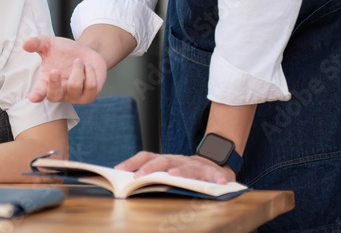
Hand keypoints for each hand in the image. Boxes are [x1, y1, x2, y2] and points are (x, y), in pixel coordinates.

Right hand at [22, 36, 107, 103]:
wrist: (86, 53)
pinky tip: (88, 68)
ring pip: (75, 86)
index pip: (38, 92)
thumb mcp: (49, 44)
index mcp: (46, 83)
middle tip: (55, 70)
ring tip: (78, 61)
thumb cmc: (64, 52)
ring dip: (78, 68)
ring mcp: (74, 97)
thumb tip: (25, 44)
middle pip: (54, 96)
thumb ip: (36, 43)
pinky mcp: (89, 96)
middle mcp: (59, 93)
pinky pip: (90, 86)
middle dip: (54, 83)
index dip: (36, 95)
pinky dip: (90, 71)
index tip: (32, 97)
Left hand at [115, 152, 235, 184]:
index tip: (119, 169)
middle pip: (162, 160)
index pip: (146, 156)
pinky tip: (221, 182)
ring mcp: (195, 165)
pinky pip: (215, 174)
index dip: (132, 162)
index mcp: (165, 160)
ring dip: (180, 172)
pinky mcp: (212, 171)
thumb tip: (127, 181)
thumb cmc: (184, 171)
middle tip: (138, 177)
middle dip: (149, 168)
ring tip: (173, 176)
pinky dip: (218, 177)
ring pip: (187, 167)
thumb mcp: (167, 170)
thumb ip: (151, 175)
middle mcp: (178, 160)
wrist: (211, 164)